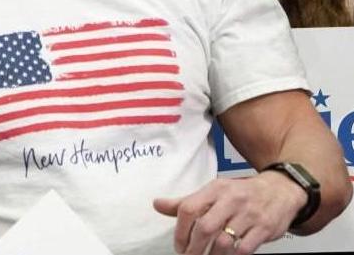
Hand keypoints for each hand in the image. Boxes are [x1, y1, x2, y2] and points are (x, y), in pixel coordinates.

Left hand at [154, 172, 306, 253]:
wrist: (280, 190)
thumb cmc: (241, 193)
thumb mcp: (213, 192)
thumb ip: (186, 202)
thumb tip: (157, 205)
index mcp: (215, 189)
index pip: (189, 208)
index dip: (180, 230)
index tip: (179, 245)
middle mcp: (231, 200)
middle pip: (205, 228)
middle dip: (194, 248)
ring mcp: (249, 215)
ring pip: (224, 241)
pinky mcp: (265, 229)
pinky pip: (245, 248)